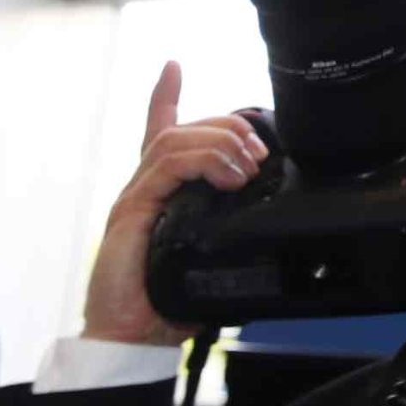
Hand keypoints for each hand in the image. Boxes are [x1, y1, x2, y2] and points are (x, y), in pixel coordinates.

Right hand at [85, 62, 267, 347]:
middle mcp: (143, 190)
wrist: (131, 338)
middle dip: (227, 128)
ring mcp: (134, 197)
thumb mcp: (213, 263)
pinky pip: (168, 166)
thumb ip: (232, 237)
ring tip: (248, 167)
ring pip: (178, 140)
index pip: (159, 136)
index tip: (172, 67)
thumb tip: (274, 230)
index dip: (164, 97)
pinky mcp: (131, 210)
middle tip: (259, 151)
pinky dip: (204, 162)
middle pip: (182, 129)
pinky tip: (229, 178)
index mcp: (159, 198)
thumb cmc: (165, 306)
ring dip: (223, 144)